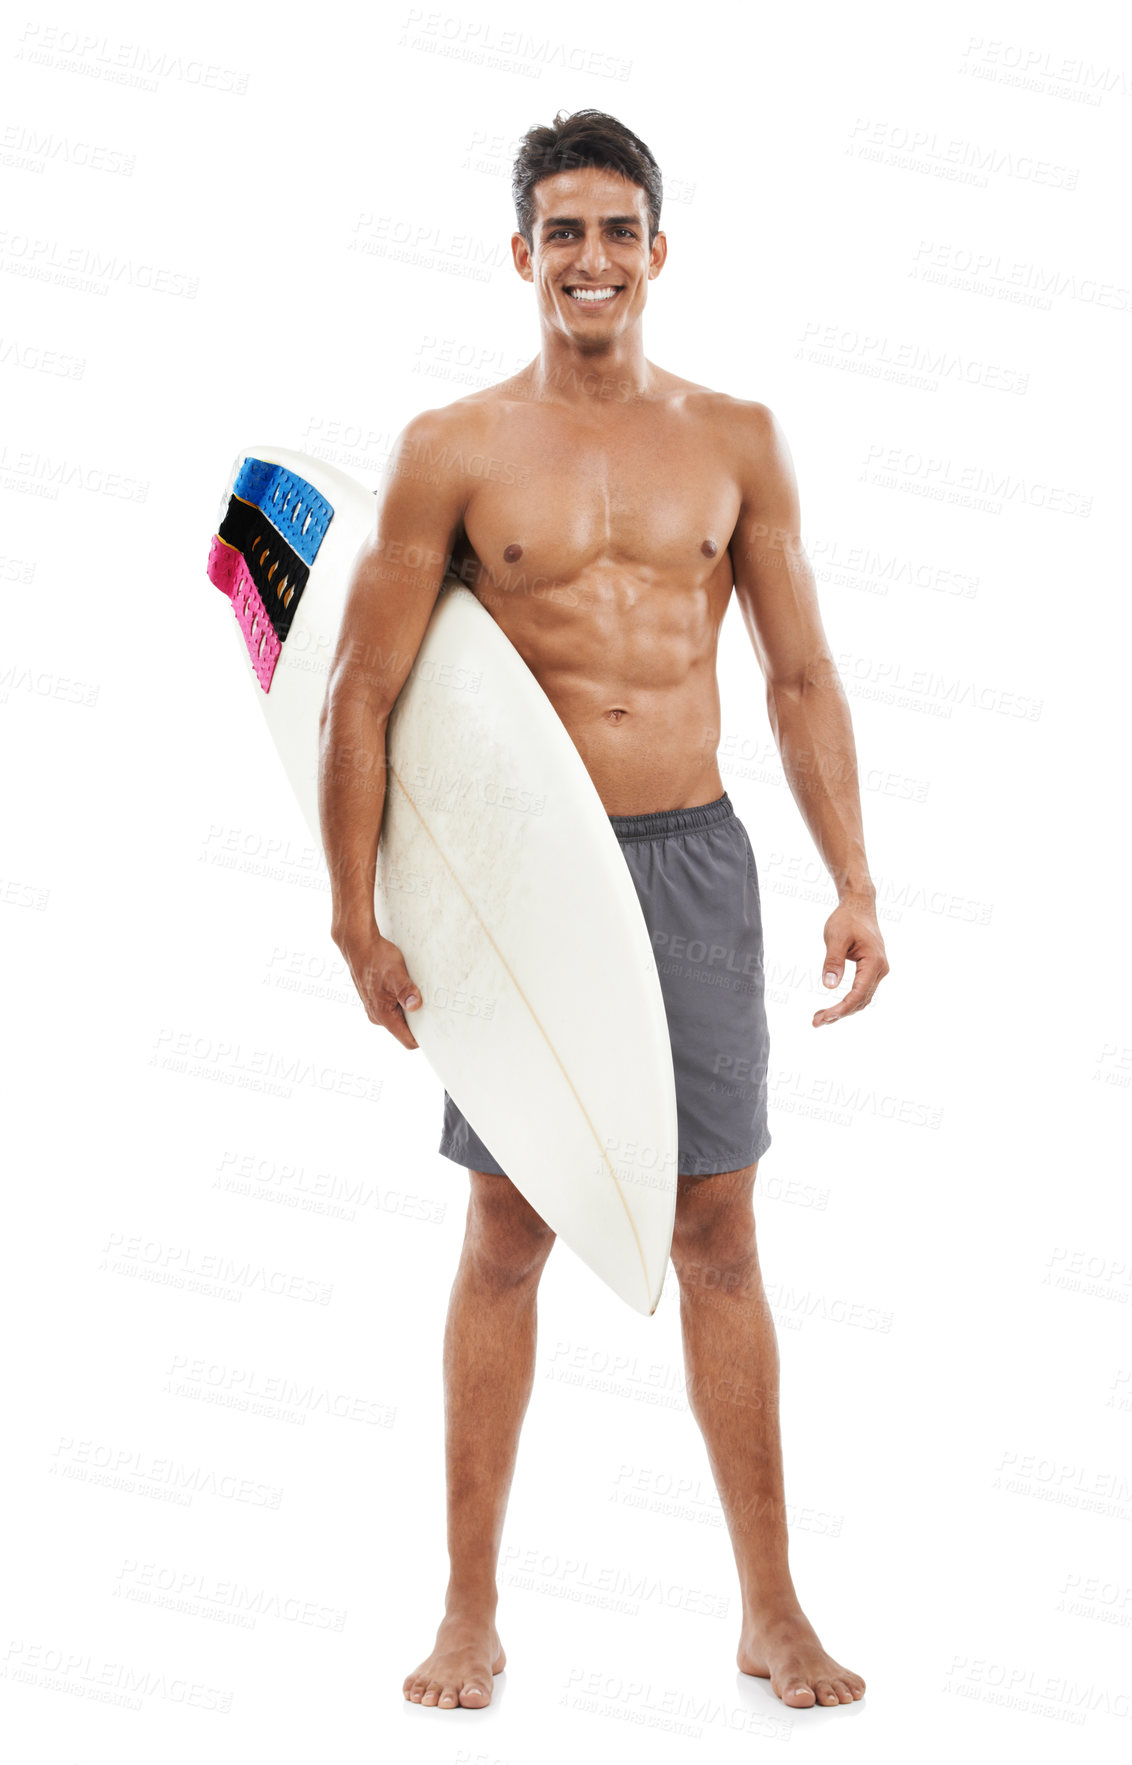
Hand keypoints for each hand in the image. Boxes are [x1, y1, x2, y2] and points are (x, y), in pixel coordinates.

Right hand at [332, 922, 422, 1049]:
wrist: (358, 944)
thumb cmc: (376, 958)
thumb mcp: (396, 973)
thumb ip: (406, 991)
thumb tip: (415, 1005)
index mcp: (383, 1015)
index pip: (407, 1041)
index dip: (423, 1039)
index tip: (438, 1031)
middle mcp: (377, 1016)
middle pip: (405, 1030)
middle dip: (419, 1022)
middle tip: (432, 1007)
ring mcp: (375, 1008)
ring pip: (399, 1018)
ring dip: (410, 1009)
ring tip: (418, 993)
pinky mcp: (375, 999)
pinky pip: (393, 1008)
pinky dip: (402, 1001)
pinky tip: (406, 988)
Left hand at [814, 895, 888, 1026]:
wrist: (859, 907)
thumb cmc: (847, 919)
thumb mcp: (835, 938)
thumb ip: (833, 961)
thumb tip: (829, 986)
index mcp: (874, 962)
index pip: (858, 994)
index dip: (841, 1008)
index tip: (824, 1017)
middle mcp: (880, 969)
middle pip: (861, 1000)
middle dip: (839, 1013)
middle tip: (816, 1022)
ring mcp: (878, 971)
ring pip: (862, 999)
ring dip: (843, 1010)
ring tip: (820, 1017)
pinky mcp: (872, 970)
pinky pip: (862, 992)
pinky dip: (848, 1002)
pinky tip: (832, 1008)